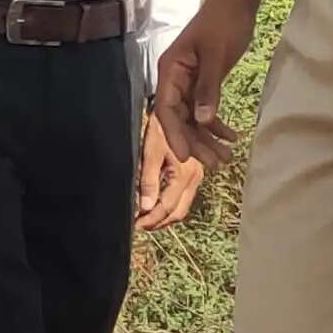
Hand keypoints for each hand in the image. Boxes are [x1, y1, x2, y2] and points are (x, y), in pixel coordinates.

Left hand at [134, 109, 207, 231]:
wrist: (178, 107)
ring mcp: (198, 175)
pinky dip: (172, 204)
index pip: (166, 208)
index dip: (150, 220)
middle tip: (140, 226)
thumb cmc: (161, 127)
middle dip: (159, 222)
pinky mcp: (195, 171)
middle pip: (178, 212)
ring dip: (165, 215)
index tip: (134, 226)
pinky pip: (184, 196)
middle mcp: (195, 178)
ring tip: (146, 218)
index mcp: (184, 175)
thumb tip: (144, 208)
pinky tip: (158, 204)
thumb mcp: (151, 152)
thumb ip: (148, 181)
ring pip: (183, 206)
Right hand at [152, 0, 262, 167]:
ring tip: (226, 158)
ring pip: (193, 118)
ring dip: (208, 139)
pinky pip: (205, 110)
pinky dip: (217, 125)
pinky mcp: (202, 83)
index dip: (175, 134)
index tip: (187, 157)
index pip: (166, 108)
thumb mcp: (217, 56)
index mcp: (170, 70)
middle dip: (196, 142)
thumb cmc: (223, 24)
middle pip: (180, 119)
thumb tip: (203, 120)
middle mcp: (175, 79)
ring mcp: (188, 83)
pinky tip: (232, 137)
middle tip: (215, 164)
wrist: (236, 3)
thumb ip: (208, 88)